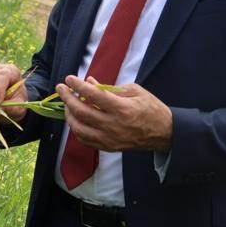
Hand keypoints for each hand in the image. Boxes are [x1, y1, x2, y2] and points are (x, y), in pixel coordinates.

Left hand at [56, 76, 171, 151]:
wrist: (164, 133)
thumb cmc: (151, 108)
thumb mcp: (135, 91)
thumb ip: (110, 88)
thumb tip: (89, 82)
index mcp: (122, 109)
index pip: (93, 95)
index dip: (78, 86)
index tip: (69, 79)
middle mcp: (114, 125)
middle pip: (81, 112)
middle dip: (67, 98)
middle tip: (61, 88)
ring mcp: (110, 139)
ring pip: (79, 128)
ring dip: (69, 114)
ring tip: (67, 104)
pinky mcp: (108, 147)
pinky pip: (85, 139)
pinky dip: (77, 129)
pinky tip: (76, 119)